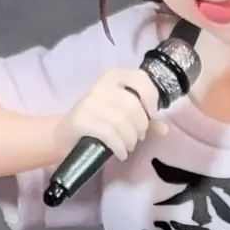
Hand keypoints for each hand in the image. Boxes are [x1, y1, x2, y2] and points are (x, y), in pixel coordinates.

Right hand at [52, 67, 167, 164]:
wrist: (64, 134)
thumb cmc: (99, 122)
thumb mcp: (123, 115)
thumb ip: (145, 119)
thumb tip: (165, 129)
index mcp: (113, 76)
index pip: (141, 79)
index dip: (152, 98)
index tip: (152, 114)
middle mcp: (101, 85)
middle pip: (133, 106)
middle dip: (141, 127)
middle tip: (138, 137)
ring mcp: (90, 102)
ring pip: (122, 122)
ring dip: (131, 140)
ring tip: (128, 146)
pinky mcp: (82, 121)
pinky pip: (110, 135)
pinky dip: (120, 148)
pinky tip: (121, 153)